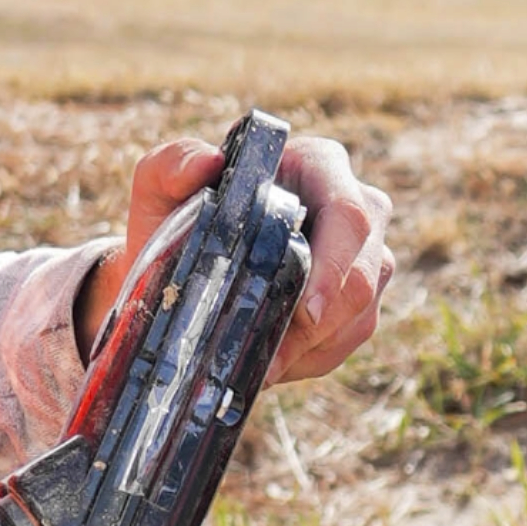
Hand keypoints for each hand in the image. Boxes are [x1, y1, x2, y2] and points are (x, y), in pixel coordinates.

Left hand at [74, 127, 389, 385]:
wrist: (183, 263)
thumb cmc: (176, 214)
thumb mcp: (160, 182)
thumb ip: (174, 162)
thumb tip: (208, 162)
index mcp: (320, 165)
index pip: (349, 216)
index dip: (335, 267)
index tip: (306, 312)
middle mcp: (357, 207)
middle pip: (364, 274)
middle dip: (320, 326)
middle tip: (271, 361)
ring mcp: (366, 257)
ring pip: (360, 314)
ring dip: (311, 348)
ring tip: (260, 363)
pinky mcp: (360, 301)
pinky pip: (349, 340)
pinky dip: (310, 358)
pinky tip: (272, 360)